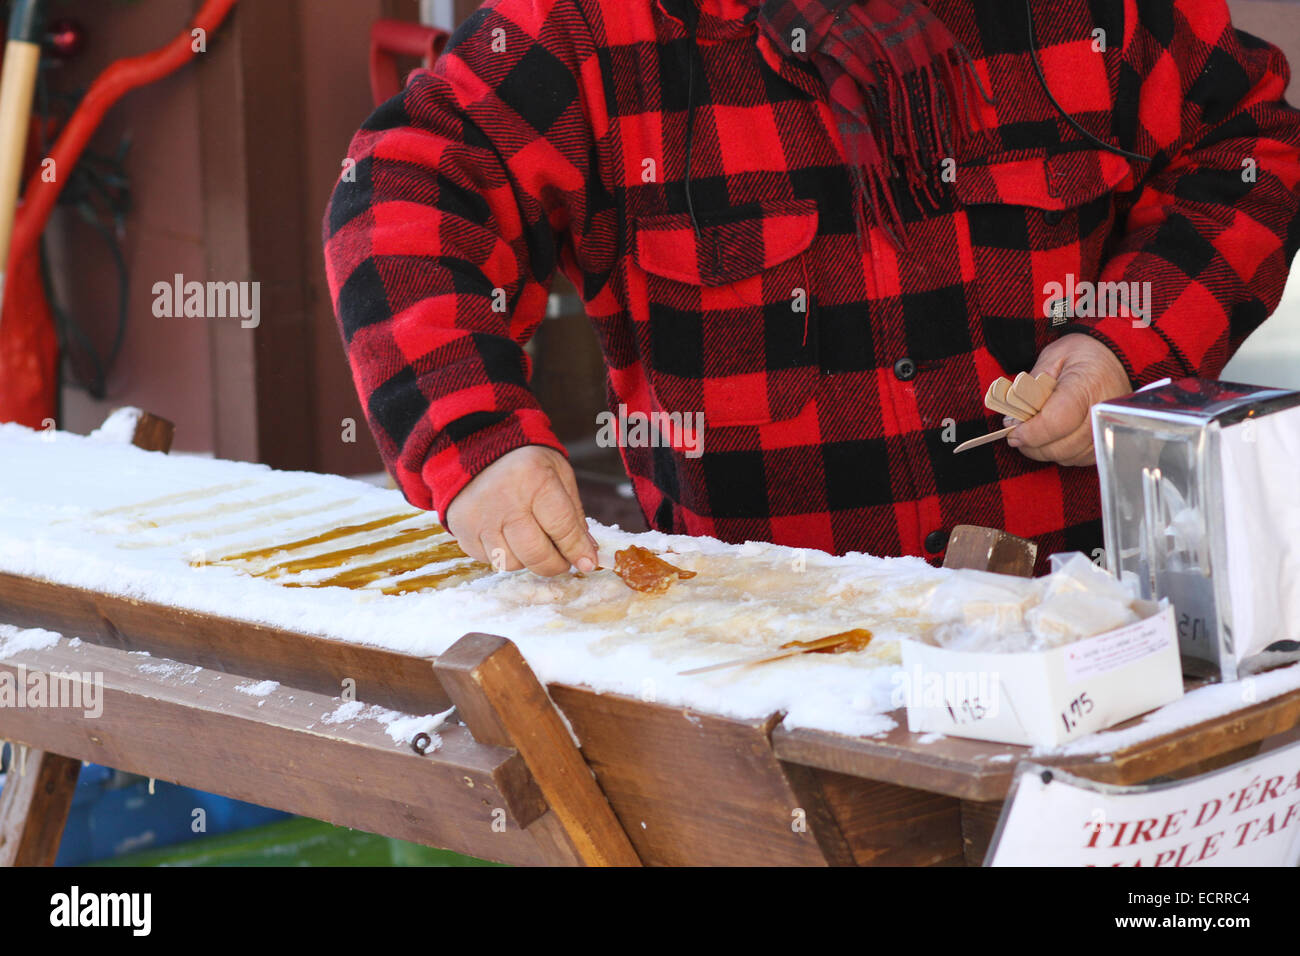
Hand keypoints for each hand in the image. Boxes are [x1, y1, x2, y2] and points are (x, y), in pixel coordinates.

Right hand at [444, 446, 598, 576]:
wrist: (477, 446)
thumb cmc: (525, 462)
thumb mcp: (557, 474)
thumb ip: (573, 513)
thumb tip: (585, 553)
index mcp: (533, 479)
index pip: (561, 528)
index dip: (577, 550)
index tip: (587, 563)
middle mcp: (504, 499)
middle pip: (535, 553)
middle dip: (555, 565)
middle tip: (562, 562)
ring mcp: (479, 516)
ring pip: (511, 563)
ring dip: (528, 561)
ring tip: (533, 543)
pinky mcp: (461, 528)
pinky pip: (489, 560)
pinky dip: (504, 555)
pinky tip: (508, 537)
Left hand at [1007, 334, 1131, 466]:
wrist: (1116, 358)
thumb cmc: (1083, 355)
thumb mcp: (1053, 357)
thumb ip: (1031, 386)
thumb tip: (1013, 417)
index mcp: (1087, 387)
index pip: (1055, 422)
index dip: (1029, 432)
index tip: (1013, 431)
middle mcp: (1101, 413)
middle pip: (1060, 446)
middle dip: (1032, 444)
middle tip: (1017, 433)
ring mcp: (1107, 430)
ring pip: (1067, 456)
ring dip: (1044, 450)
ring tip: (1034, 433)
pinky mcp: (1106, 442)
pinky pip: (1078, 459)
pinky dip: (1060, 452)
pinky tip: (1052, 438)